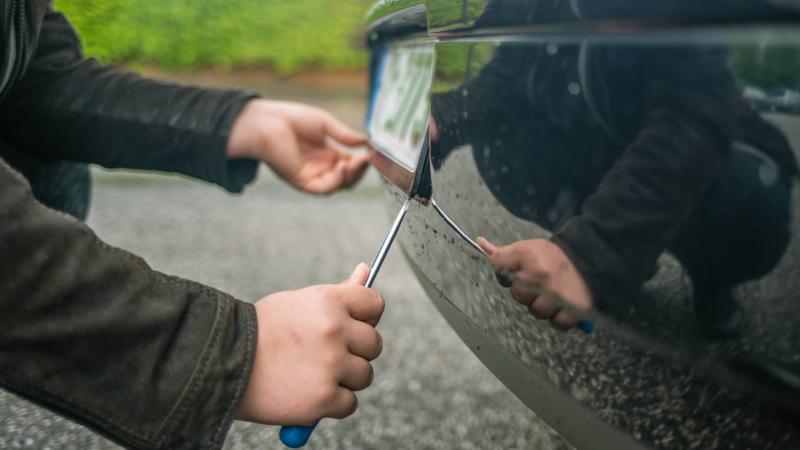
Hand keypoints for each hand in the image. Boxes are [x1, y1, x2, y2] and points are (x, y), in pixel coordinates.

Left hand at [227, 100, 369, 193]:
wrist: (267, 122)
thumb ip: (344, 135)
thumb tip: (365, 141)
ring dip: (351, 176)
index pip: (350, 165)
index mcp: (326, 154)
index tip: (371, 153)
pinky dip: (336, 182)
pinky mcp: (302, 181)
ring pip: (339, 186)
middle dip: (359, 171)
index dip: (362, 161)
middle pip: (347, 178)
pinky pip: (324, 189)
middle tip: (366, 159)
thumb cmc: (291, 119)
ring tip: (355, 162)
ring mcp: (311, 176)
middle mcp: (320, 167)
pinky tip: (341, 167)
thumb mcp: (325, 124)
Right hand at [236, 264, 383, 424]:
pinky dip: (332, 404)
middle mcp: (334, 330)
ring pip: (364, 375)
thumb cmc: (261, 331)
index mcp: (328, 301)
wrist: (221, 363)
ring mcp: (330, 365)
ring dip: (345, 379)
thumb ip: (338, 293)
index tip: (352, 327)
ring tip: (312, 374)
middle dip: (355, 352)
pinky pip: (349, 403)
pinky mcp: (323, 398)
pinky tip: (307, 393)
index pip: (375, 304)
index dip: (366, 317)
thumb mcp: (298, 302)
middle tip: (326, 355)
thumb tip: (365, 271)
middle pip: (374, 344)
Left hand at [477, 237, 592, 330]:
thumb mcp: (528, 247)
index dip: (506, 272)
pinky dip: (560, 318)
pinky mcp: (574, 310)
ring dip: (544, 306)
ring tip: (554, 294)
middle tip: (541, 283)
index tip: (518, 271)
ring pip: (537, 312)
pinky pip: (557, 323)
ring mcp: (557, 295)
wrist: (591, 257)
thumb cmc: (554, 255)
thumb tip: (480, 242)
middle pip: (518, 296)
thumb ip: (504, 252)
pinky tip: (564, 305)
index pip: (499, 266)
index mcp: (527, 256)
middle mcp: (540, 276)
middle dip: (527, 292)